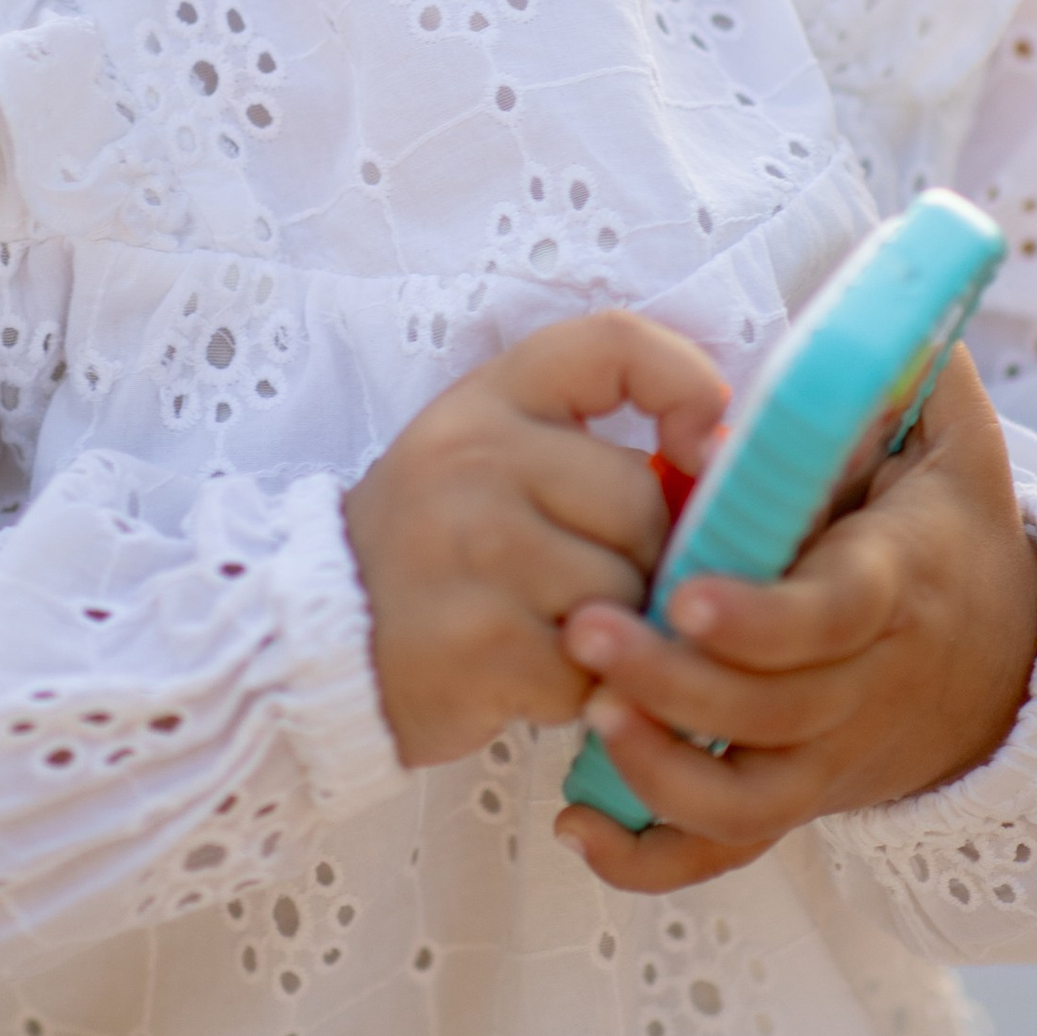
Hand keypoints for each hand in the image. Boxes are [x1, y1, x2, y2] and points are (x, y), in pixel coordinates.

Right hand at [345, 316, 726, 769]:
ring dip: (613, 632)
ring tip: (552, 634)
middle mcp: (475, 458)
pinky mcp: (480, 642)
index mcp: (487, 400)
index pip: (612, 345)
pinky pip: (592, 668)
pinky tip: (529, 679)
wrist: (315, 644)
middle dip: (642, 557)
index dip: (682, 383)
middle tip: (587, 587)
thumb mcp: (490, 460)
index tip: (695, 446)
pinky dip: (579, 691)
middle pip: (641, 500)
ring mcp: (473, 549)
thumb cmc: (433, 552)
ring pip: (626, 589)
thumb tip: (721, 465)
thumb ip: (587, 448)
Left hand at [552, 345, 1036, 892]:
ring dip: (655, 770)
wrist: (1002, 664)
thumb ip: (907, 370)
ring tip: (583, 714)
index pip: (831, 616)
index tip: (684, 589)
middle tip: (581, 631)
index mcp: (894, 588)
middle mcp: (861, 688)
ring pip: (742, 798)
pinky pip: (723, 852)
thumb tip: (875, 298)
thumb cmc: (949, 530)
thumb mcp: (953, 442)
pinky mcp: (795, 800)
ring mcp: (826, 757)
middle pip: (767, 711)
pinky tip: (576, 823)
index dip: (759, 616)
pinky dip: (650, 856)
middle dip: (672, 682)